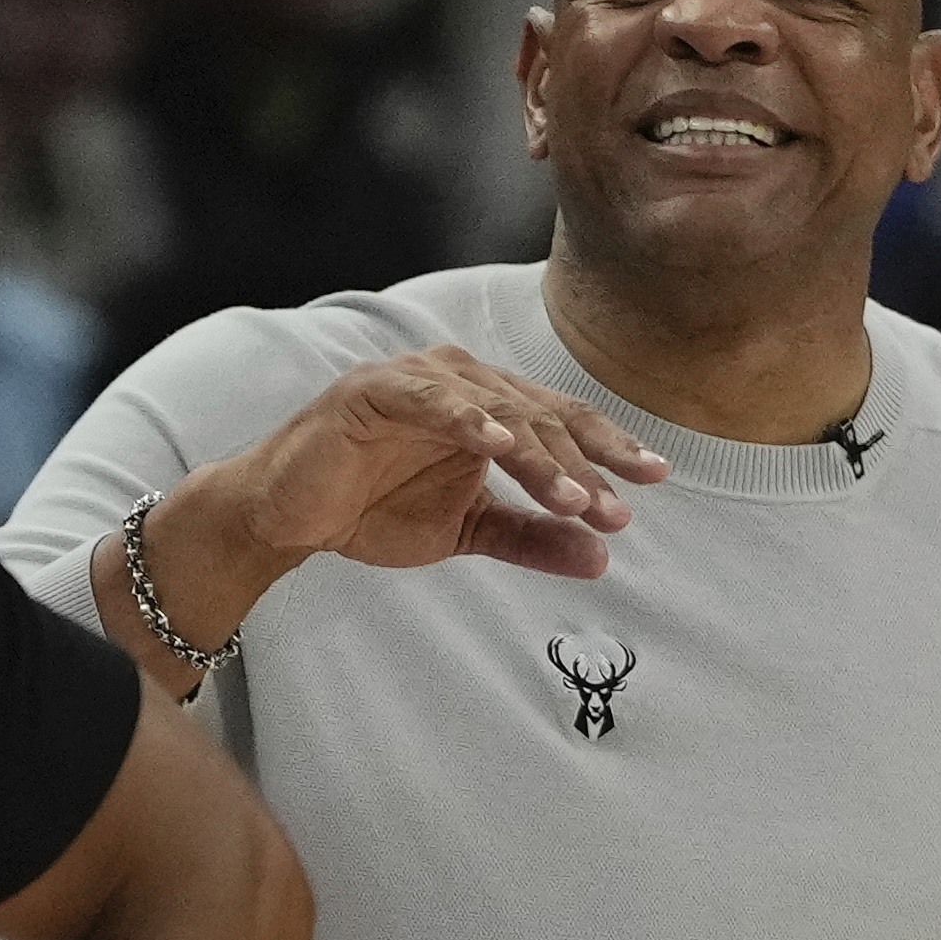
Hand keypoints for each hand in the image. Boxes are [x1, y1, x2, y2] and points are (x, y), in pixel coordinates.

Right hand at [225, 344, 667, 580]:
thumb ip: (530, 536)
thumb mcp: (465, 531)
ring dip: (537, 456)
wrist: (286, 518)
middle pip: (539, 415)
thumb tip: (601, 559)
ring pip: (495, 410)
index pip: (560, 422)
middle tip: (615, 508)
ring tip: (572, 497)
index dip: (609, 449)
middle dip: (583, 463)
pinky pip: (430, 400)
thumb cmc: (370, 511)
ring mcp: (417, 380)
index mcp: (486, 406)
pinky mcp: (373, 391)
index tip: (655, 481)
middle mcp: (460, 381)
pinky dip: (465, 419)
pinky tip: (499, 444)